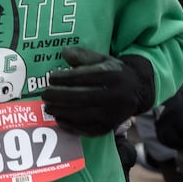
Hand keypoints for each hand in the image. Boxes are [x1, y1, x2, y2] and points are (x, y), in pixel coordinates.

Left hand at [41, 47, 155, 136]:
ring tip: (48, 107)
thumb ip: (83, 55)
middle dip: (59, 96)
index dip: (65, 78)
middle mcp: (114, 96)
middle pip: (81, 97)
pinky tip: (59, 119)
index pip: (84, 77)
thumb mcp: (103, 59)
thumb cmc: (114, 73)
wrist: (137, 91)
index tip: (51, 77)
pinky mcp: (109, 127)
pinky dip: (70, 125)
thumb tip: (64, 52)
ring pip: (82, 115)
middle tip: (45, 94)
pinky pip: (86, 129)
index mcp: (112, 75)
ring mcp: (112, 114)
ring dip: (61, 112)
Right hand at [155, 94, 182, 149]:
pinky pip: (160, 137)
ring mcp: (159, 122)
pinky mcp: (155, 124)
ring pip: (167, 139)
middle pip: (175, 138)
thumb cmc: (174, 93)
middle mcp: (166, 119)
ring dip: (176, 146)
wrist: (157, 89)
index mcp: (176, 112)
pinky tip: (174, 145)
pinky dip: (168, 144)